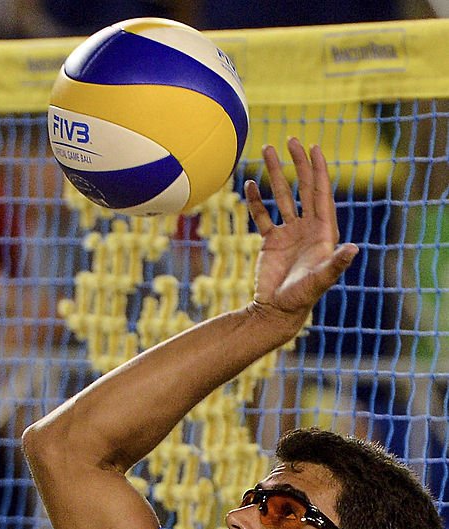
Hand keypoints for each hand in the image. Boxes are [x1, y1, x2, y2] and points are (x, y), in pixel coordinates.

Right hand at [244, 138, 357, 323]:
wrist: (276, 312)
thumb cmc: (301, 298)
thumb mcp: (320, 280)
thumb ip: (336, 264)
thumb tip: (355, 249)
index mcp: (322, 233)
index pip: (322, 194)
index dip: (319, 170)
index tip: (314, 147)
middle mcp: (307, 229)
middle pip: (304, 188)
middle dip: (299, 164)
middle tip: (291, 140)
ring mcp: (289, 234)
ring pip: (282, 197)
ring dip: (276, 174)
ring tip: (267, 150)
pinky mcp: (271, 242)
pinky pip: (262, 216)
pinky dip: (256, 201)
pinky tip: (249, 184)